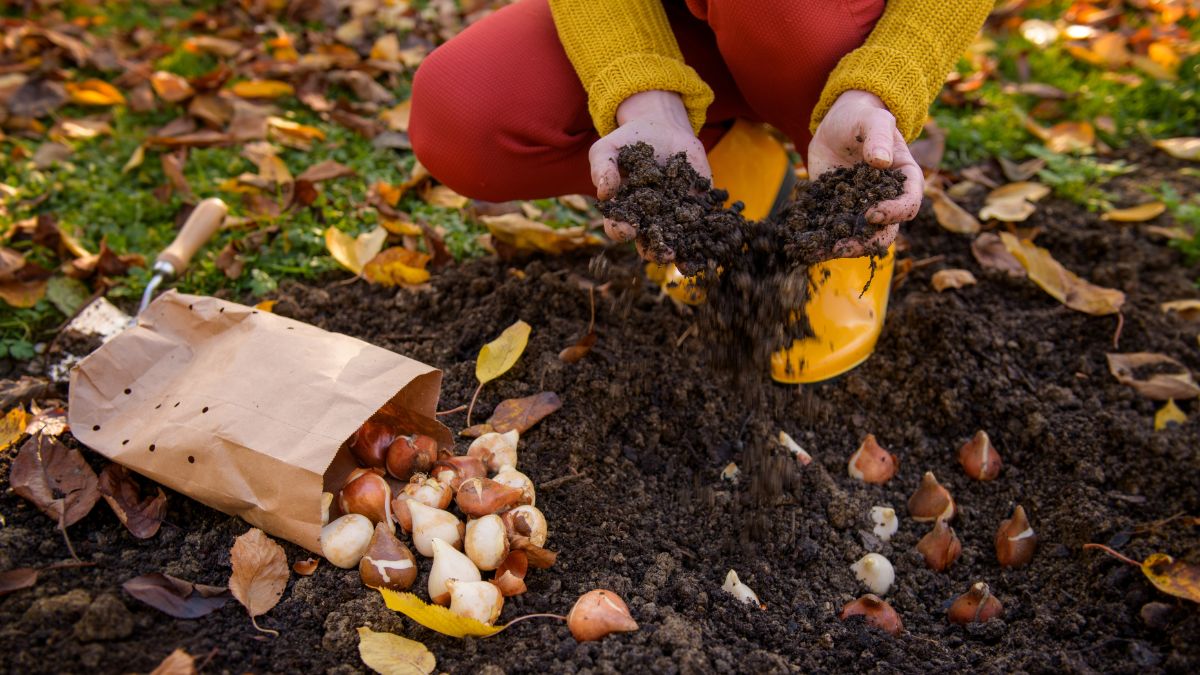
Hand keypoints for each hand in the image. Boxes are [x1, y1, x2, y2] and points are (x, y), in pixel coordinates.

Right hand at [591, 90, 709, 262]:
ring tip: (690, 262)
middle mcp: (649, 220)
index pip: (618, 229)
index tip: (627, 229)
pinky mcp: (699, 205)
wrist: (661, 128)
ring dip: (686, 253)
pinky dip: (711, 230)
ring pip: (680, 241)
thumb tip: (604, 192)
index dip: (621, 232)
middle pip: (650, 243)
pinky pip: (706, 221)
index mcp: (624, 212)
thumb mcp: (608, 150)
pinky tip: (716, 235)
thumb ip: (602, 169)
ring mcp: (676, 215)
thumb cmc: (628, 142)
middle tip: (665, 253)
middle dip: (657, 251)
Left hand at [807, 90, 923, 257]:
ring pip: (861, 237)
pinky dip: (823, 240)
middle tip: (844, 245)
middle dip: (867, 241)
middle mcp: (887, 200)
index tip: (872, 213)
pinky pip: (835, 230)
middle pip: (886, 230)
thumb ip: (878, 137)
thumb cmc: (863, 118)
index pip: (909, 203)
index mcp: (905, 179)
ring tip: (822, 251)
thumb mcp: (872, 120)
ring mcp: (863, 208)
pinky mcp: (839, 211)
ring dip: (844, 247)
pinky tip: (807, 246)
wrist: (838, 125)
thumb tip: (881, 161)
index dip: (894, 212)